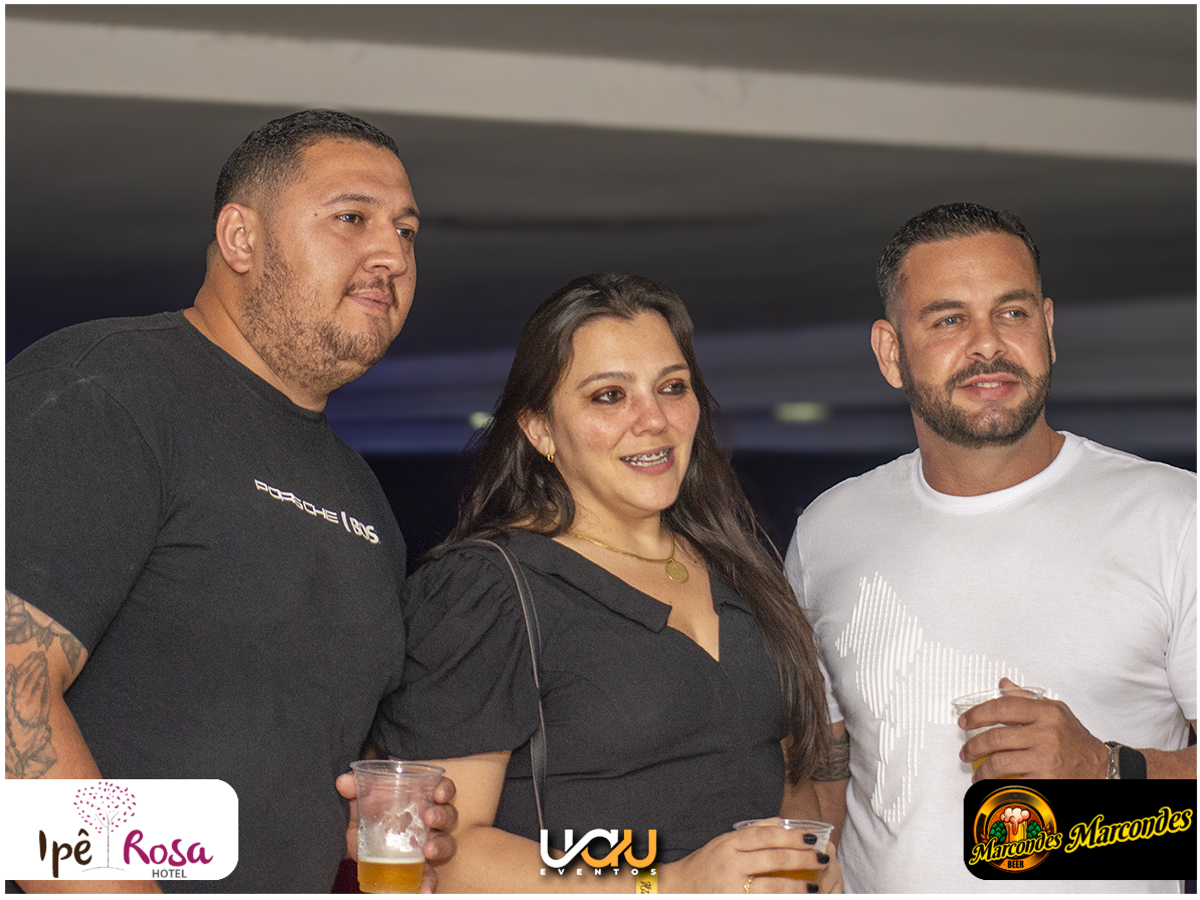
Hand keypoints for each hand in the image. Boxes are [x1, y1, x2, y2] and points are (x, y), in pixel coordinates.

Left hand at [335, 773, 458, 893]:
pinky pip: (432, 877)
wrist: (364, 844)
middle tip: (429, 818)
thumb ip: (355, 790)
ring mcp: (429, 846)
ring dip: (440, 845)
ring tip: (428, 851)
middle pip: (448, 815)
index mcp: (422, 799)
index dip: (445, 789)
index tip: (439, 793)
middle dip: (442, 816)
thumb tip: (343, 781)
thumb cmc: (372, 816)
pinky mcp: (423, 870)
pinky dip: (429, 884)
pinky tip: (424, 891)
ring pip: (447, 843)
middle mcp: (431, 821)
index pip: (443, 790)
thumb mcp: (362, 803)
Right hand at [662, 823, 838, 892]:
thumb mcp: (723, 842)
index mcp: (729, 844)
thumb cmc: (704, 866)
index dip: (791, 836)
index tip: (812, 839)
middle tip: (824, 859)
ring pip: (772, 887)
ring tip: (815, 888)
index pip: (765, 835)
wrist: (677, 890)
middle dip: (802, 859)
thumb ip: (751, 832)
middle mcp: (730, 864)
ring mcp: (731, 888)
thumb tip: (782, 822)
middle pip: (773, 859)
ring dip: (797, 888)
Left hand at [959, 678, 1107, 779]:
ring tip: (978, 772)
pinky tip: (993, 783)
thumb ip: (1026, 698)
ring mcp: (1045, 757)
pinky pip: (1013, 780)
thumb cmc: (1076, 740)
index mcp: (1046, 712)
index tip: (965, 721)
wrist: (1100, 767)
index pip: (1002, 707)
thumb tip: (1004, 684)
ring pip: (999, 762)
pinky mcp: (1046, 778)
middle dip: (974, 746)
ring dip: (982, 769)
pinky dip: (998, 784)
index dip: (977, 714)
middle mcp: (1045, 733)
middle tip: (966, 751)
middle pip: (996, 737)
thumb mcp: (1056, 710)